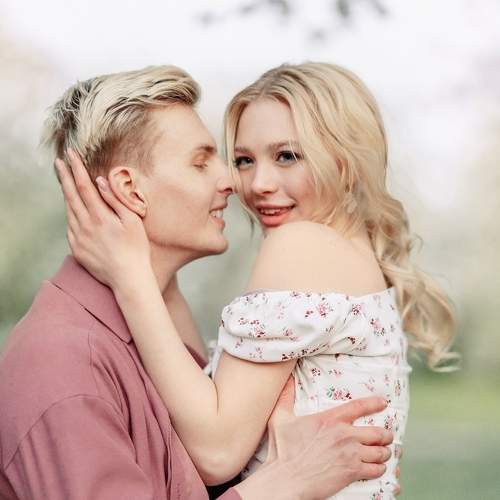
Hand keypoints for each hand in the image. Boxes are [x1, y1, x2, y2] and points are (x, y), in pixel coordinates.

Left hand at [54, 149, 150, 289]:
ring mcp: (78, 238)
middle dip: (64, 176)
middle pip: (70, 195)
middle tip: (60, 162)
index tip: (70, 155)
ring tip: (65, 181)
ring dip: (66, 194)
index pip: (83, 186)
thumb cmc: (136, 249)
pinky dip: (70, 214)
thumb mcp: (132, 221)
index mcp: (100, 216)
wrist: (128, 278)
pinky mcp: (76, 250)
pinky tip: (74, 209)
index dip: (76, 169)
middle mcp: (85, 226)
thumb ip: (115, 200)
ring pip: (68, 210)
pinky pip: (70, 227)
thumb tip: (100, 182)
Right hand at [260, 377, 391, 499]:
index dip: (374, 404)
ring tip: (384, 453)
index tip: (383, 403)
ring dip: (384, 452)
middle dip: (385, 434)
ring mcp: (350, 454)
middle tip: (386, 436)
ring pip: (380, 451)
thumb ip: (286, 397)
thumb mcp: (280, 418)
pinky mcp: (352, 472)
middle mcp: (344, 434)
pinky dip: (380, 469)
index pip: (359, 407)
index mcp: (330, 419)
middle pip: (377, 432)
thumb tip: (285, 379)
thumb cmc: (282, 450)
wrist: (286, 479)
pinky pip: (376, 469)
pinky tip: (377, 468)